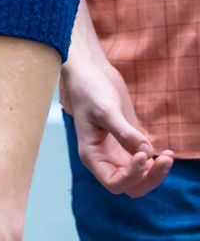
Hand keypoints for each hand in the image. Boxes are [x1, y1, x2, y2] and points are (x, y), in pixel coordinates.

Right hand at [60, 45, 173, 195]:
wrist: (90, 73)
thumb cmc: (89, 90)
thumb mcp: (105, 110)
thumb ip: (124, 133)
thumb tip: (146, 153)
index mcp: (92, 155)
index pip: (114, 182)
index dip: (131, 175)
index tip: (142, 155)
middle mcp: (104, 159)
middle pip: (130, 185)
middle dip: (149, 178)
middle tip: (165, 160)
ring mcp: (117, 153)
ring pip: (140, 178)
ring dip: (156, 172)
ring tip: (169, 156)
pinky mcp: (127, 144)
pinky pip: (145, 164)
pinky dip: (157, 163)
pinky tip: (167, 151)